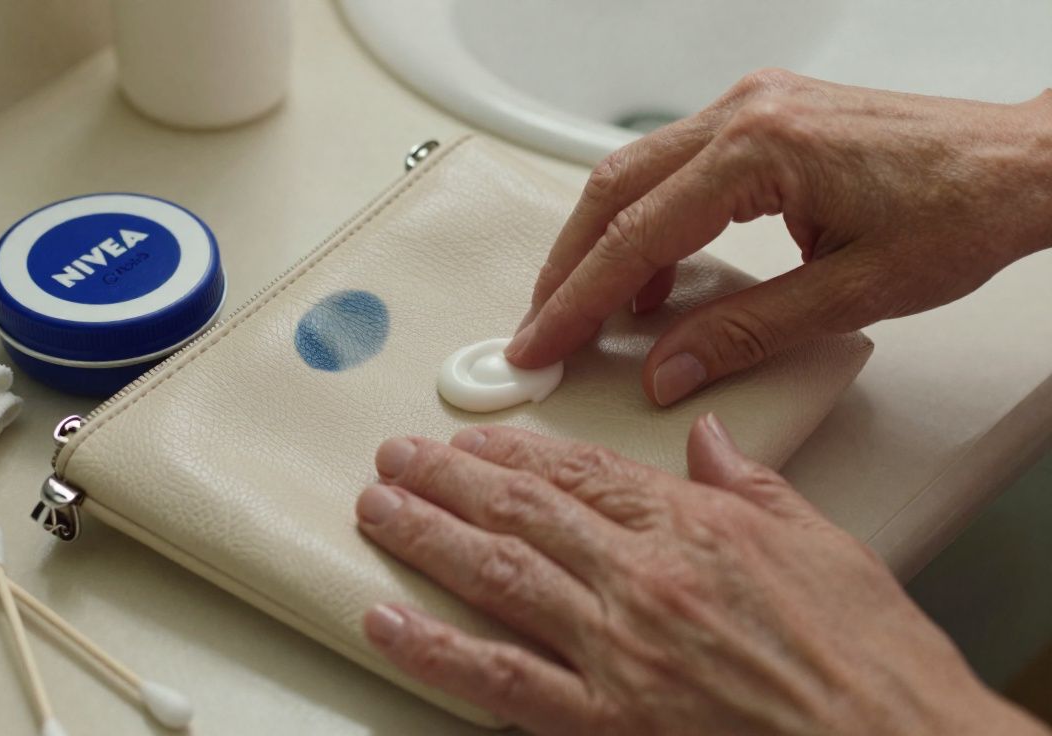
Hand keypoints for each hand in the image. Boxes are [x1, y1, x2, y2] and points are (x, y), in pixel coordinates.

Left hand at [354, 418, 1047, 734]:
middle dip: (449, 480)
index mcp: (695, 528)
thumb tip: (710, 437)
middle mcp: (643, 581)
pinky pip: (500, 680)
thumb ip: (752, 485)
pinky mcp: (606, 723)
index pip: (582, 472)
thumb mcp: (823, 544)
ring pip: (497, 577)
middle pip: (523, 512)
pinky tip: (386, 622)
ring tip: (377, 510)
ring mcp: (618, 652)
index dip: (515, 451)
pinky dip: (434, 650)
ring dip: (426, 539)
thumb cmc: (868, 659)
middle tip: (398, 458)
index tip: (473, 440)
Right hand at [506, 69, 1051, 405]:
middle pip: (613, 191)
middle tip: (542, 330)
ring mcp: (752, 107)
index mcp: (761, 150)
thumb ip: (746, 333)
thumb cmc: (963, 213)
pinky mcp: (763, 117)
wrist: (1026, 165)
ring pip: (635, 174)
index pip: (635, 235)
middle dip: (568, 267)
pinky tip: (656, 277)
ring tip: (590, 313)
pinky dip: (649, 224)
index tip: (541, 342)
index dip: (577, 300)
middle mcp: (745, 114)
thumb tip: (668, 369)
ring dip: (603, 244)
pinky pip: (675, 168)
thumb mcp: (851, 294)